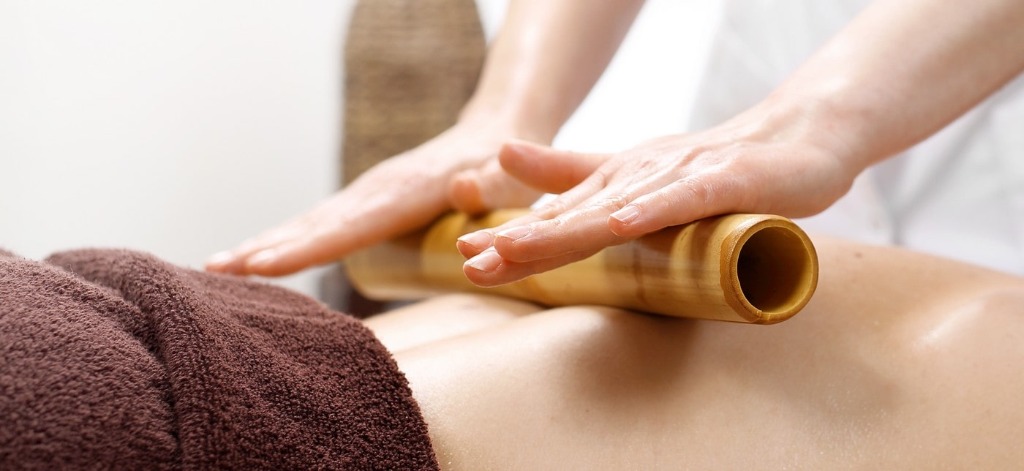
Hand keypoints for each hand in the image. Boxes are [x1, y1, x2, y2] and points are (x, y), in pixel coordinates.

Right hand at [206, 121, 541, 275]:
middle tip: (216, 273)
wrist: (493, 137)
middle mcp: (375, 191)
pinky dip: (282, 240)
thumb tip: (464, 187)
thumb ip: (491, 185)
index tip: (262, 264)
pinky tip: (254, 258)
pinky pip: (318, 224)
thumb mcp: (508, 178)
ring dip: (262, 243)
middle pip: (313, 224)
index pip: (348, 226)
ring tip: (216, 268)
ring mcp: (366, 194)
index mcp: (403, 192)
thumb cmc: (504, 170)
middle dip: (265, 248)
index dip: (306, 248)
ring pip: (307, 222)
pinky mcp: (365, 201)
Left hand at [455, 107, 858, 286]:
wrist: (795, 138)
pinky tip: (622, 222)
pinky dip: (652, 208)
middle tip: (472, 261)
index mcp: (616, 182)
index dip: (513, 237)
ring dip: (565, 228)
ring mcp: (678, 176)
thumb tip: (505, 156)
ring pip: (614, 207)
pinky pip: (684, 197)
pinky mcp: (724, 179)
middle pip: (572, 215)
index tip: (464, 256)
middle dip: (521, 240)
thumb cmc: (713, 166)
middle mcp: (637, 176)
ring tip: (517, 247)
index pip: (557, 218)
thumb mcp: (635, 173)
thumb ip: (572, 171)